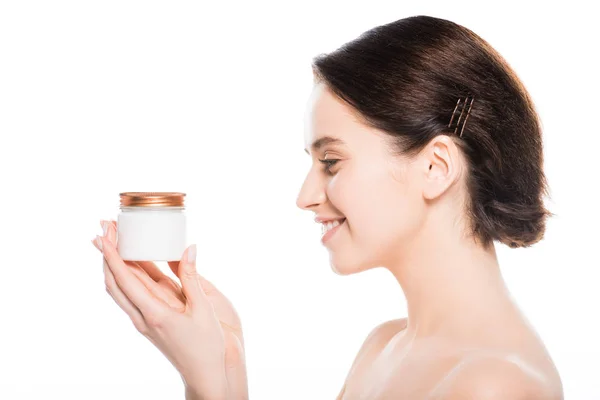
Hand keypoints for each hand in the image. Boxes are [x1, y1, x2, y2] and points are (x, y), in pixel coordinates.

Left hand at [92, 220, 247, 399]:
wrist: (205, 374)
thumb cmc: (207, 346)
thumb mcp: (203, 309)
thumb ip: (192, 278)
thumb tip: (188, 248)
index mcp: (154, 313)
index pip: (124, 278)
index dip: (112, 255)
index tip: (103, 234)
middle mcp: (143, 317)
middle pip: (114, 281)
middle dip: (107, 253)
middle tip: (105, 227)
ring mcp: (145, 320)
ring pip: (120, 289)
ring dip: (114, 263)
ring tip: (113, 240)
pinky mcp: (151, 321)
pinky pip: (132, 295)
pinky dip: (127, 275)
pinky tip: (134, 263)